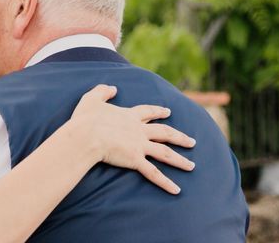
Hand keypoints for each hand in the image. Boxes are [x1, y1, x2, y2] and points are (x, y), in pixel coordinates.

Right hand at [70, 84, 195, 194]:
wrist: (86, 135)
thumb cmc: (86, 118)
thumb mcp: (91, 98)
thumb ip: (103, 91)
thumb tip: (113, 88)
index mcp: (129, 115)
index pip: (148, 112)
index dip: (159, 111)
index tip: (168, 111)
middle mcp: (138, 130)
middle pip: (164, 132)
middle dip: (179, 137)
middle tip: (192, 141)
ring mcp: (139, 145)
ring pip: (165, 152)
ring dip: (180, 160)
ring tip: (192, 166)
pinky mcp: (135, 159)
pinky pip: (154, 173)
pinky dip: (166, 182)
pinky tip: (176, 190)